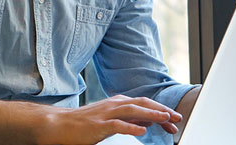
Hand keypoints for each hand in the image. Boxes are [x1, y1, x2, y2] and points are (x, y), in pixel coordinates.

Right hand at [39, 95, 181, 143]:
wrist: (58, 125)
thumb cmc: (83, 124)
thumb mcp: (110, 120)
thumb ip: (128, 119)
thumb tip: (148, 122)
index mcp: (117, 103)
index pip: (144, 104)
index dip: (161, 110)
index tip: (174, 120)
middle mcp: (113, 105)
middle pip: (142, 103)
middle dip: (161, 109)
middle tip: (177, 118)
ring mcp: (106, 114)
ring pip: (132, 110)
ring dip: (151, 114)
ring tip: (165, 119)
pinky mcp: (98, 125)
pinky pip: (117, 125)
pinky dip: (131, 128)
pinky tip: (142, 133)